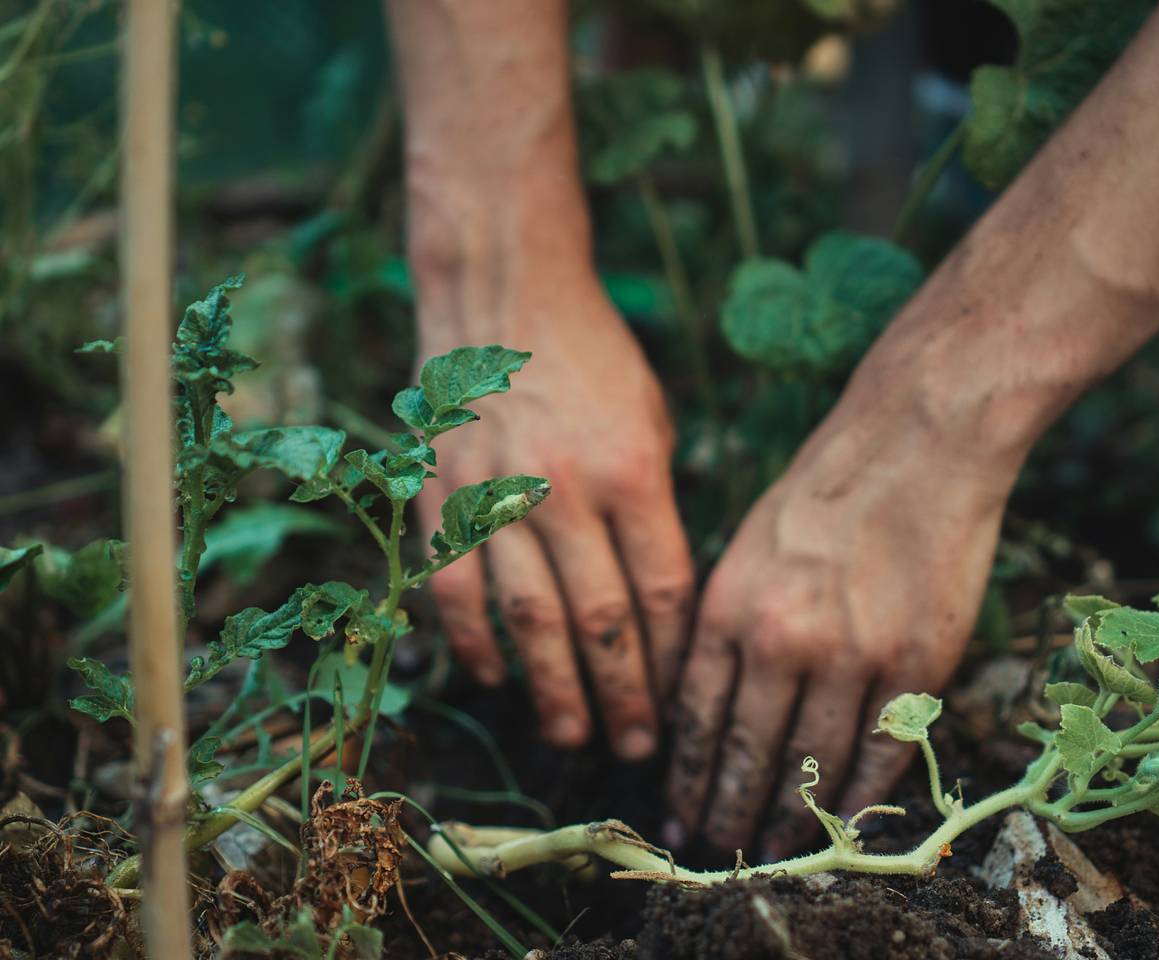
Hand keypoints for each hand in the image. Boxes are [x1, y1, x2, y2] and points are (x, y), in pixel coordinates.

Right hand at [414, 273, 694, 760]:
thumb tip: (660, 600)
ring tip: (573, 735)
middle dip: (623, 695)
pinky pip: (456, 587)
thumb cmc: (594, 360)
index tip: (682, 701)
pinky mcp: (443, 494)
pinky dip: (474, 641)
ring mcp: (497, 494)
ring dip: (551, 688)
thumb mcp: (653, 420)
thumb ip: (656, 507)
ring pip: (528, 619)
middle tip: (635, 749)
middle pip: (601, 620)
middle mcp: (566, 491)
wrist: (504, 295)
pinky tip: (495, 678)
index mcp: (633, 471)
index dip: (672, 657)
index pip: (661, 591)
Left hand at [665, 379, 1018, 858]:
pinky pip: (881, 753)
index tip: (679, 815)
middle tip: (717, 850)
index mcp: (728, 606)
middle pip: (747, 754)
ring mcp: (852, 655)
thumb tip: (702, 705)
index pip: (697, 719)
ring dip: (790, 818)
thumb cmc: (824, 488)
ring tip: (772, 849)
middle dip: (727, 812)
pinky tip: (842, 824)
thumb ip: (724, 625)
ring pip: (812, 766)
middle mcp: (781, 639)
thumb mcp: (745, 546)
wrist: (916, 442)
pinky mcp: (916, 663)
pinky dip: (860, 798)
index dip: (688, 778)